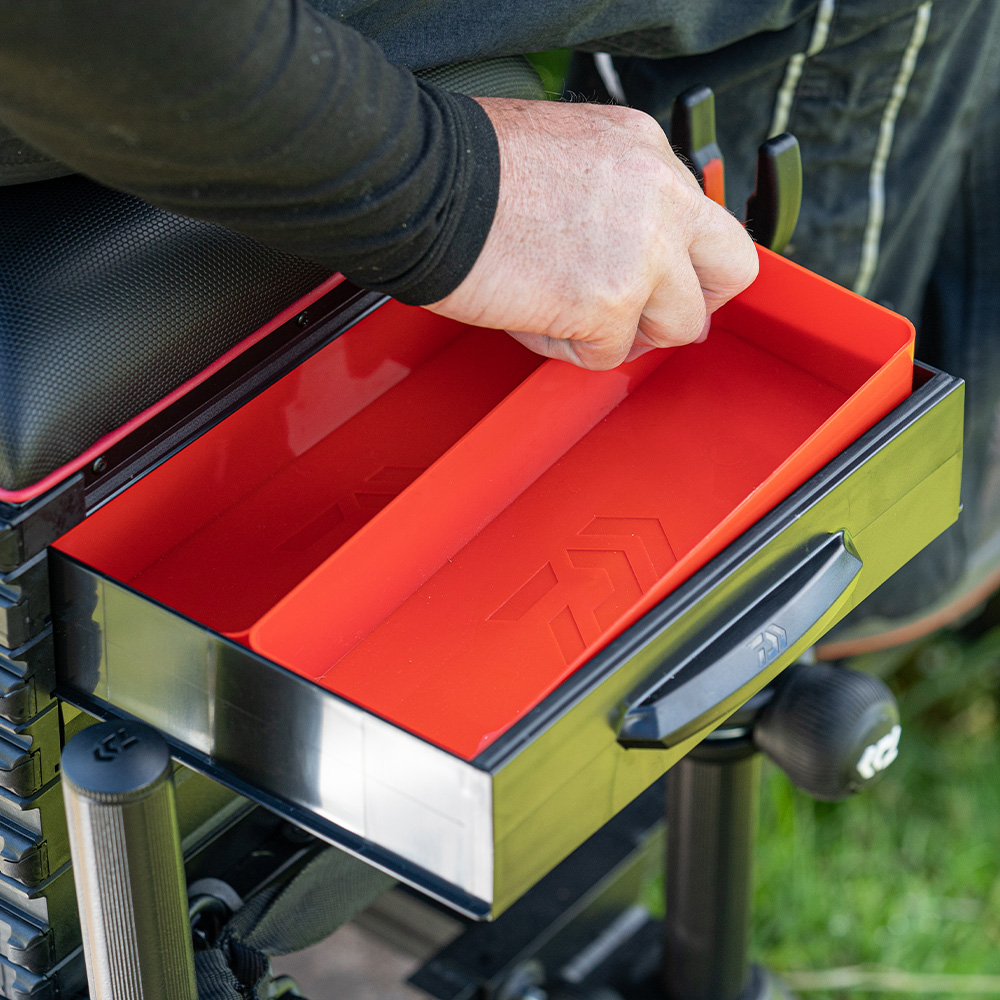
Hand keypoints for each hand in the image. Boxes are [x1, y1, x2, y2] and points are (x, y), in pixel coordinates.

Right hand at [425, 98, 757, 369]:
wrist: (421, 183)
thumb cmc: (465, 166)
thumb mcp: (566, 152)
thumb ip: (615, 197)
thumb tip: (628, 251)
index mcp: (646, 151)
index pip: (707, 222)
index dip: (685, 264)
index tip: (659, 284)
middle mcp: (659, 195)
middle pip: (728, 273)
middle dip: (687, 305)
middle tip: (642, 319)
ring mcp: (640, 252)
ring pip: (674, 326)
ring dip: (621, 334)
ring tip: (563, 313)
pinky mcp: (607, 304)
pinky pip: (608, 356)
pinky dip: (567, 349)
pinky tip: (530, 316)